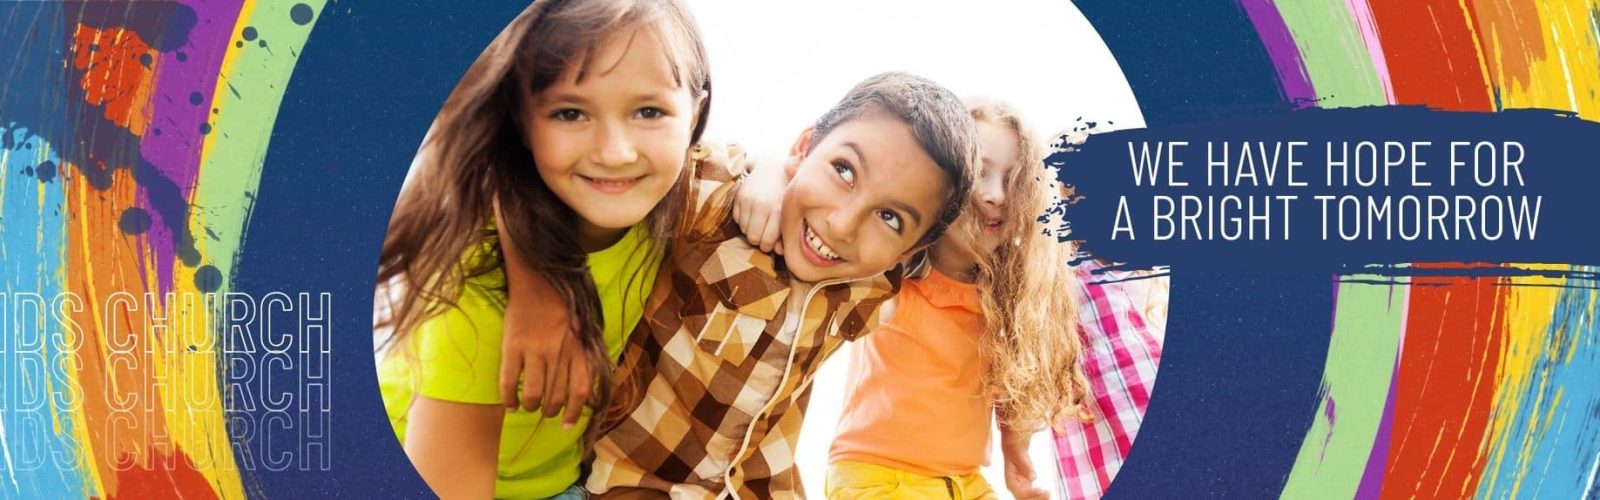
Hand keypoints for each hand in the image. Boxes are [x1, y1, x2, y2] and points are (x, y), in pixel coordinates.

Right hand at [497, 276, 591, 428]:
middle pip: (555, 396)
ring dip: (531, 406)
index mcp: (578, 349)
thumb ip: (586, 358)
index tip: (568, 426)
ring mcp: (533, 349)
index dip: (575, 413)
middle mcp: (558, 352)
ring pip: (532, 393)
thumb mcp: (584, 331)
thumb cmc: (563, 307)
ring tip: (529, 406)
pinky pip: (508, 380)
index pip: (580, 391)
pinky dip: (508, 398)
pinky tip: (510, 405)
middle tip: (546, 412)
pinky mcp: (512, 345)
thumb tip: (588, 392)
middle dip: (551, 411)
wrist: (537, 279)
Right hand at [731, 155, 788, 253]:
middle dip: (757, 240)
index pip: (767, 240)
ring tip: (759, 220)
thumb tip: (779, 251)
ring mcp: (748, 200)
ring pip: (743, 230)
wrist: (772, 167)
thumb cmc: (784, 194)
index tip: (769, 243)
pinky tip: (751, 212)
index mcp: (777, 209)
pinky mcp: (738, 196)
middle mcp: (762, 204)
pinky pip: (736, 219)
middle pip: (752, 238)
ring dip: (750, 229)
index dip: (767, 246)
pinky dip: (742, 220)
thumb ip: (785, 232)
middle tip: (763, 234)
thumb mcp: (788, 211)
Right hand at [1004, 451, 1048, 499]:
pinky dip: (1041, 496)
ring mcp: (1021, 489)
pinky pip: (1034, 496)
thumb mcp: (1019, 456)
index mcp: (1010, 481)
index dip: (1030, 493)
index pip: (1020, 491)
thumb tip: (1032, 477)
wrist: (1016, 452)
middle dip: (1035, 498)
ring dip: (1039, 498)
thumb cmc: (1016, 453)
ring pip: (1029, 499)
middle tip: (1047, 492)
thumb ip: (1025, 467)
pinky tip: (1048, 493)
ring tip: (1048, 493)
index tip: (1041, 490)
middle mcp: (1015, 488)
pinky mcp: (1027, 488)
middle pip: (1024, 499)